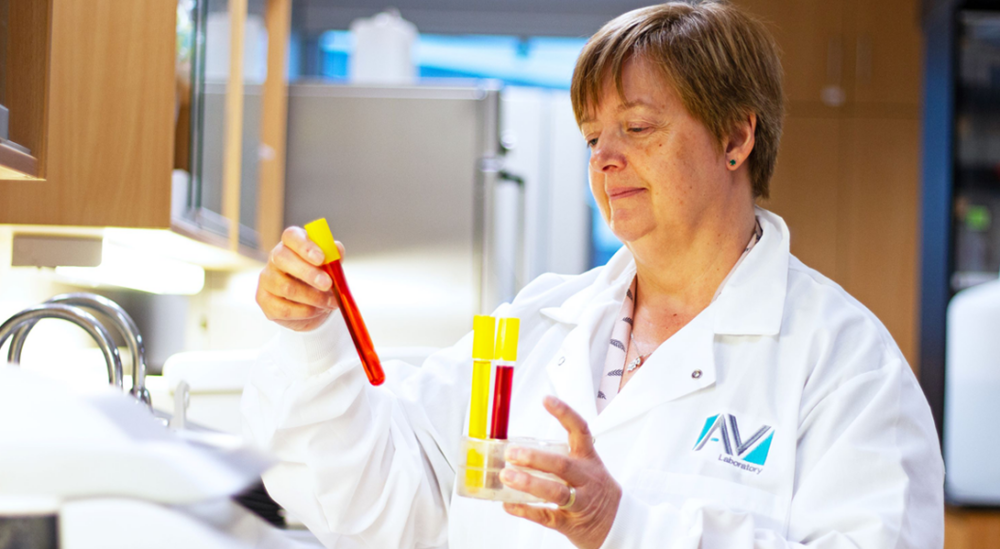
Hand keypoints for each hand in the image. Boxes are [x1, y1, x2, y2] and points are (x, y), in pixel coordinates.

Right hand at [256, 226, 344, 331]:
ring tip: (330, 302)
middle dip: (308, 273)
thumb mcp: (331, 267)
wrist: (314, 306)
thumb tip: (337, 250)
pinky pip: (284, 308)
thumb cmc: (320, 280)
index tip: (321, 258)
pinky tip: (316, 311)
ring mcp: (267, 279)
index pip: (291, 236)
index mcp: (292, 244)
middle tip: (328, 284)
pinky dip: (305, 312)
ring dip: (313, 297)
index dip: (305, 246)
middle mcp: (275, 258)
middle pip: (283, 258)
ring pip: (286, 287)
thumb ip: (334, 256)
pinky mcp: (264, 300)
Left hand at [500, 396, 620, 548]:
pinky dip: (526, 510)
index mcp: (589, 460)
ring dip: (529, 483)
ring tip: (506, 476)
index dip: (565, 414)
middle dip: (535, 458)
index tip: (546, 400)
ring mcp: (580, 501)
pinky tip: (509, 505)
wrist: (620, 524)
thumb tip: (520, 450)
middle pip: (562, 465)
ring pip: (555, 491)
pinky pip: (547, 516)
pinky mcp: (571, 523)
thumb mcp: (587, 469)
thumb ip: (559, 459)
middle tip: (512, 453)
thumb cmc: (595, 491)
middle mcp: (586, 479)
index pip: (580, 431)